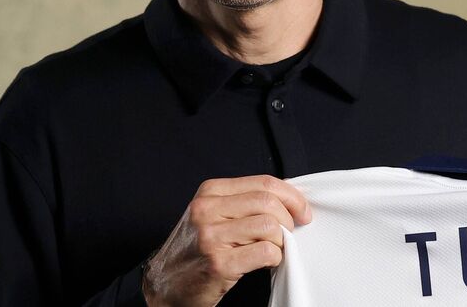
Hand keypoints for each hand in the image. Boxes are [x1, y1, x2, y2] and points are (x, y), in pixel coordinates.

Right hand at [142, 175, 311, 305]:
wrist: (164, 284)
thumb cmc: (194, 249)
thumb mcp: (211, 214)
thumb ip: (242, 201)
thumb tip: (288, 197)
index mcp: (209, 192)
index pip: (263, 183)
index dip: (291, 196)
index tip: (302, 210)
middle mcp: (207, 210)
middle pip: (268, 202)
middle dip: (289, 218)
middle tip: (290, 232)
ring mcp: (211, 237)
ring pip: (269, 226)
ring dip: (281, 240)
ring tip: (274, 247)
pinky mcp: (218, 263)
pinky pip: (265, 252)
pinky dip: (275, 257)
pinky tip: (267, 261)